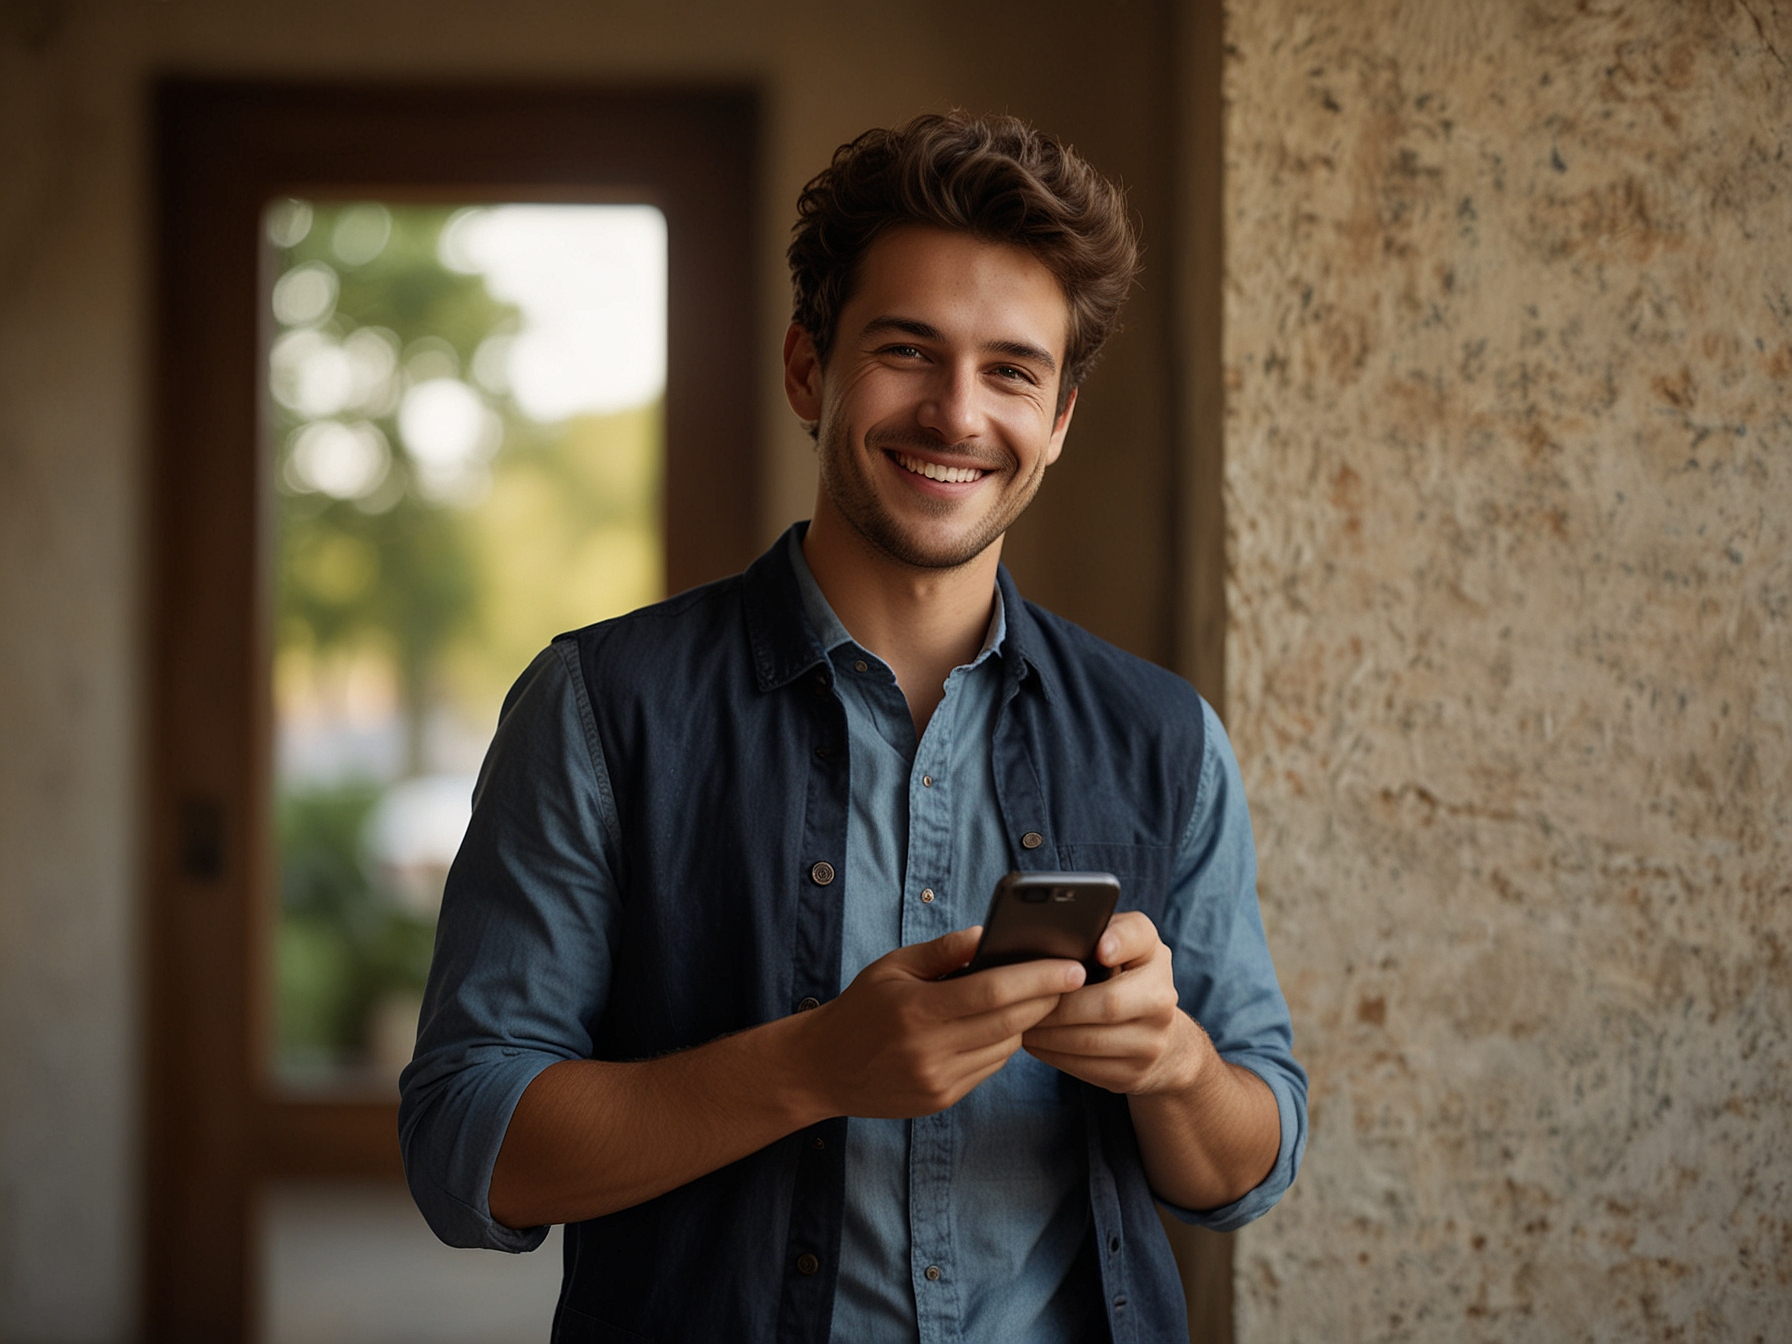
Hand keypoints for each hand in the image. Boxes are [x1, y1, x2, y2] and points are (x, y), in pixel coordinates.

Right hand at [798, 927, 1084, 1118]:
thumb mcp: (893, 966)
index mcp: (916, 1009)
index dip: (1037, 979)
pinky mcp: (942, 1099)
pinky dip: (1003, 1044)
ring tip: (1036, 997)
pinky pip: (989, 1068)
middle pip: (1009, 1023)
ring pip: (1005, 1048)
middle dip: (1047, 998)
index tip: (1071, 966)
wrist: (824, 1068)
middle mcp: (929, 1050)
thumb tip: (989, 934)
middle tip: (1073, 977)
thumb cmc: (861, 1008)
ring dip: (1027, 1022)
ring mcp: (937, 1080)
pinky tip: (1001, 1026)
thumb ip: (943, 950)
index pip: (992, 992)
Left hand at [1021, 910, 1204, 1095]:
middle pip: (1107, 1003)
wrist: (1159, 1039)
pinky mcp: (1133, 1074)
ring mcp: (1152, 1042)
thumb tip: (1055, 934)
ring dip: (1047, 1033)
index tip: (1098, 948)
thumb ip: (1097, 930)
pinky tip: (1034, 1041)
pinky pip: (1085, 1067)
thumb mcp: (1118, 946)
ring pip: (1090, 1041)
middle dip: (1058, 1004)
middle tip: (1021, 999)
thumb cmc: (1120, 977)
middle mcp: (1162, 997)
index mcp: (1153, 954)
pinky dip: (1053, 1053)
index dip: (1119, 942)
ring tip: (1019, 1021)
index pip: (1140, 937)